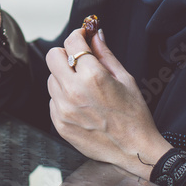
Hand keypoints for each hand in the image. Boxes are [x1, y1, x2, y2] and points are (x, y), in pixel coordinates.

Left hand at [46, 24, 170, 177]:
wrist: (134, 150)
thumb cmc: (134, 115)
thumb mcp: (125, 79)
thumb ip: (105, 54)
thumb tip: (95, 35)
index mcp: (92, 76)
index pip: (72, 42)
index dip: (78, 35)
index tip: (83, 37)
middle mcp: (73, 91)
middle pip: (52, 56)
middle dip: (66, 54)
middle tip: (80, 61)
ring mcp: (63, 109)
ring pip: (51, 79)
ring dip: (64, 78)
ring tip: (84, 89)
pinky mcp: (59, 123)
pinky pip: (53, 100)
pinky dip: (63, 98)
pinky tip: (82, 105)